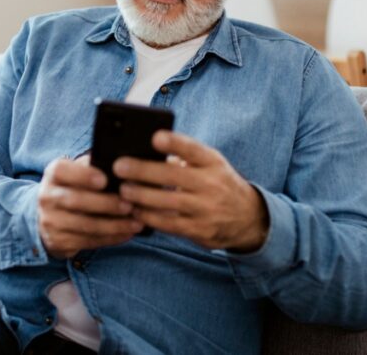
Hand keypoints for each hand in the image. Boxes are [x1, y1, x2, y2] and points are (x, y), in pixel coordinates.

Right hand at [37, 155, 143, 258]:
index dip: (83, 175)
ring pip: (84, 225)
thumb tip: (123, 165)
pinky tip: (127, 233)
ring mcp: (51, 221)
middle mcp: (47, 196)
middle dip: (105, 204)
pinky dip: (111, 238)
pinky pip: (88, 241)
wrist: (50, 217)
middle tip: (129, 205)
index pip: (62, 171)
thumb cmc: (74, 188)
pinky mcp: (58, 241)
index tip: (104, 180)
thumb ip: (94, 166)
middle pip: (75, 200)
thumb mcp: (78, 173)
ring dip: (113, 225)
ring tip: (135, 223)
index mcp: (53, 174)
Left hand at [114, 131, 268, 251]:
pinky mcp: (200, 230)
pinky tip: (135, 211)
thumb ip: (184, 158)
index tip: (155, 137)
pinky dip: (150, 218)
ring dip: (141, 196)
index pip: (193, 149)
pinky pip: (170, 224)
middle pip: (174, 176)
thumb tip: (145, 153)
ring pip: (169, 202)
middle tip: (119, 167)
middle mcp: (212, 184)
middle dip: (143, 171)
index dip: (174, 143)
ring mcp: (207, 209)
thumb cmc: (218, 183)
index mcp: (213, 162)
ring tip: (123, 191)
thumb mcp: (210, 165)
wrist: (247, 217)